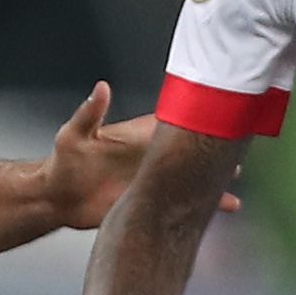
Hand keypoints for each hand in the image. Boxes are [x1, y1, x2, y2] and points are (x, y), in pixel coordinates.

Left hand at [43, 83, 239, 229]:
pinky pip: (182, 201)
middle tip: (238, 148)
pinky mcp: (151, 201)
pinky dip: (204, 203)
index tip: (220, 116)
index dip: (195, 119)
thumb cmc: (62, 164)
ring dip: (211, 177)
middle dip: (211, 148)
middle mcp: (150, 156)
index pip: (172, 124)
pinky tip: (226, 207)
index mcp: (137, 136)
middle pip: (188, 149)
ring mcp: (153, 179)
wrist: (57, 199)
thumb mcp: (72, 136)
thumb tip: (101, 87)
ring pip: (189, 175)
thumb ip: (89, 114)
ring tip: (235, 179)